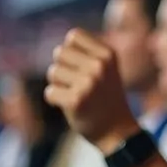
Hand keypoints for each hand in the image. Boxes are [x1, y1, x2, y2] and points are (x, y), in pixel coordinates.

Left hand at [45, 28, 139, 151]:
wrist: (117, 131)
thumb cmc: (106, 97)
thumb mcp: (106, 69)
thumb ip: (86, 54)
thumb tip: (59, 48)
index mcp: (108, 54)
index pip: (73, 36)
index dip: (70, 50)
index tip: (80, 66)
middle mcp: (100, 65)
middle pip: (60, 52)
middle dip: (62, 67)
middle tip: (76, 83)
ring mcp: (88, 83)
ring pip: (52, 72)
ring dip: (58, 84)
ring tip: (74, 94)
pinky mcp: (76, 100)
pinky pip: (50, 92)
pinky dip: (55, 100)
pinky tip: (70, 106)